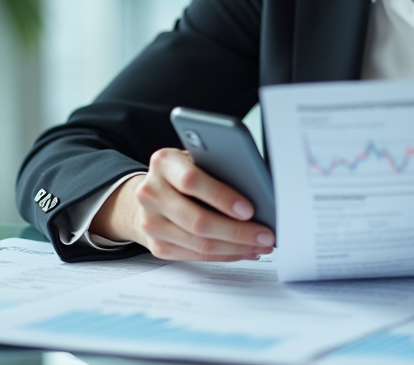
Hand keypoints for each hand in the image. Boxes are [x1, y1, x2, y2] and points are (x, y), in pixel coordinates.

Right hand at [89, 148, 274, 261]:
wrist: (148, 195)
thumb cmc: (182, 173)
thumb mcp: (195, 159)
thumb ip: (216, 167)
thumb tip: (256, 190)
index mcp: (163, 163)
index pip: (192, 181)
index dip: (222, 197)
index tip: (249, 209)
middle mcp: (151, 193)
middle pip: (197, 220)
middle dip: (237, 231)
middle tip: (265, 234)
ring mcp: (151, 222)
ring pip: (199, 243)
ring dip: (236, 247)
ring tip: (261, 244)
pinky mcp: (157, 246)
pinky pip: (197, 255)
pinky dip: (225, 255)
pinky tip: (245, 250)